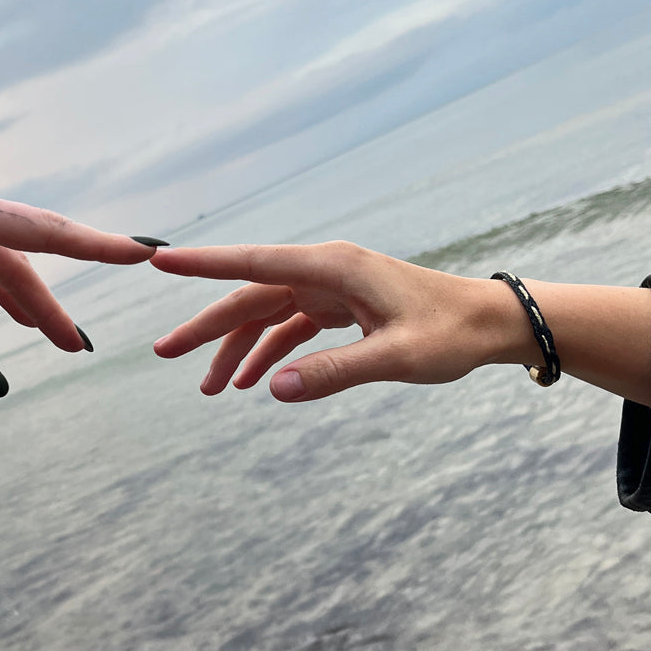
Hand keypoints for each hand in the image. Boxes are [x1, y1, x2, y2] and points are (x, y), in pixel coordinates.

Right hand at [151, 242, 510, 401]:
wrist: (489, 323)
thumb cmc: (451, 333)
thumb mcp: (395, 357)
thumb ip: (334, 371)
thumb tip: (272, 389)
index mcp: (332, 268)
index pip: (254, 264)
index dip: (204, 264)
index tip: (160, 260)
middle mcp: (324, 271)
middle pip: (249, 295)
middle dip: (206, 326)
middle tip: (163, 353)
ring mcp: (330, 288)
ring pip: (266, 314)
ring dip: (236, 348)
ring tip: (208, 390)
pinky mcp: (339, 307)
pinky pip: (290, 328)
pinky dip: (269, 353)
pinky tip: (251, 382)